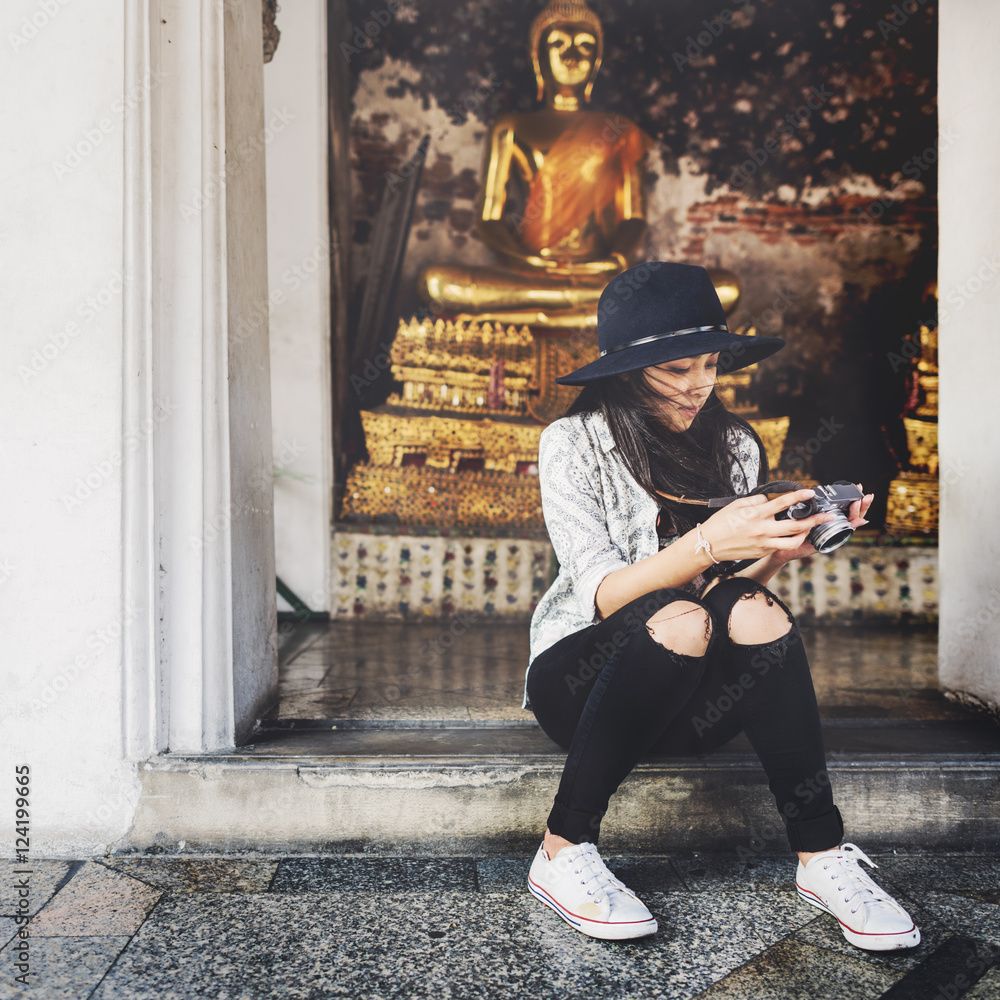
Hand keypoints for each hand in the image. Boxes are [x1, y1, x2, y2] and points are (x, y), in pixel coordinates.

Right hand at [699, 488, 859, 562]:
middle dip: (815, 520)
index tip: (810, 492)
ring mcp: (764, 543)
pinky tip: (793, 534)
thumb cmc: (720, 523)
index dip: (799, 496)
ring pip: (793, 540)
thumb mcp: (736, 505)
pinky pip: (782, 546)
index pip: (782, 503)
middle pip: (796, 526)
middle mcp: (762, 529)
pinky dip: (790, 540)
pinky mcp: (762, 552)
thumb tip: (770, 500)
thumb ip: (756, 501)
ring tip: (811, 527)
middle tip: (827, 516)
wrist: (708, 545)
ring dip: (805, 533)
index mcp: (756, 514)